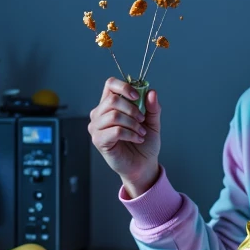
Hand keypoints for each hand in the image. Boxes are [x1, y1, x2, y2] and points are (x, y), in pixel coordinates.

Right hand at [88, 77, 161, 197]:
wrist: (143, 165)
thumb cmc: (144, 143)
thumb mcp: (152, 122)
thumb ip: (152, 107)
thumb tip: (151, 92)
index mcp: (111, 104)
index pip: (110, 85)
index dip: (124, 86)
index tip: (137, 95)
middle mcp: (100, 114)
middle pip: (112, 99)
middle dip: (132, 109)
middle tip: (142, 119)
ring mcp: (97, 127)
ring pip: (114, 115)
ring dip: (132, 123)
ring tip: (141, 132)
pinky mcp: (98, 140)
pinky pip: (115, 131)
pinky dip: (130, 134)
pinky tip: (137, 138)